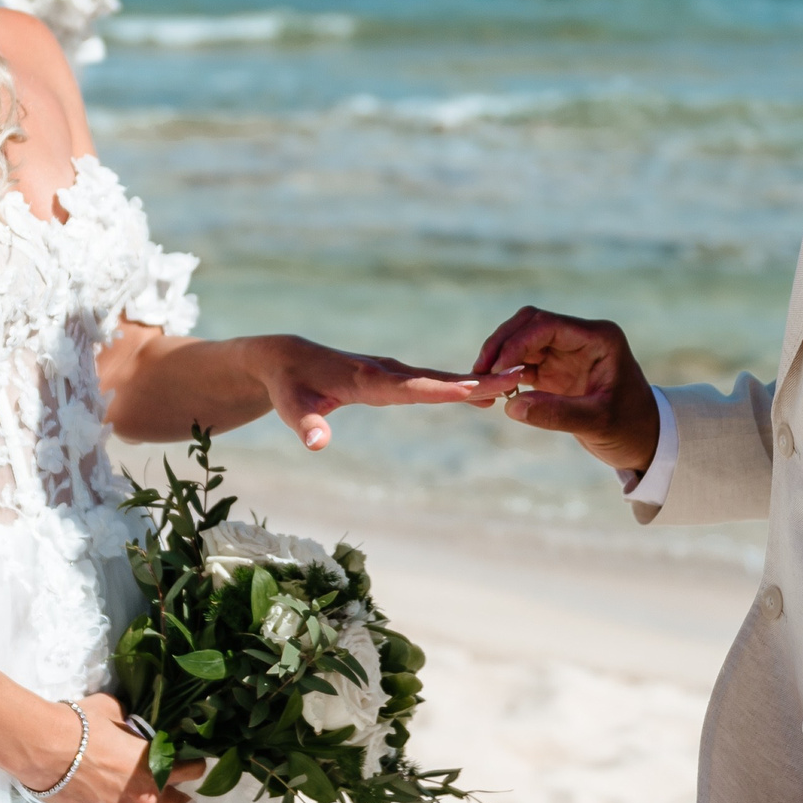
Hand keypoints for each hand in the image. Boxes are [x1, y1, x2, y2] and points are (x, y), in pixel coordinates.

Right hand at [23, 693, 199, 802]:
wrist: (48, 747)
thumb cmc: (81, 724)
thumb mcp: (112, 711)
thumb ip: (127, 722)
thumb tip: (126, 722)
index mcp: (152, 765)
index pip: (188, 771)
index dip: (195, 768)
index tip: (199, 768)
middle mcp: (144, 795)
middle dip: (182, 802)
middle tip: (185, 800)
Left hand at [248, 335, 510, 451]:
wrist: (285, 357)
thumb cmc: (287, 386)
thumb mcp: (290, 407)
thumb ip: (306, 426)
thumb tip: (317, 445)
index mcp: (367, 380)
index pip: (412, 388)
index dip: (444, 390)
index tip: (479, 387)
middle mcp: (386, 371)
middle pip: (437, 379)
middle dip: (477, 380)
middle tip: (518, 377)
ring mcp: (391, 371)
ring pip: (439, 378)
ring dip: (475, 381)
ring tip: (516, 381)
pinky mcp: (392, 375)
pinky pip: (431, 381)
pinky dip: (458, 384)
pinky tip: (481, 391)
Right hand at [472, 307, 658, 472]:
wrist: (644, 441)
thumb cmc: (631, 429)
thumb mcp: (598, 423)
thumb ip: (557, 414)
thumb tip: (510, 406)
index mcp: (598, 338)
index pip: (547, 326)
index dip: (517, 343)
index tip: (496, 369)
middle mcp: (580, 338)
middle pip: (529, 325)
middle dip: (502, 345)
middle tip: (481, 372)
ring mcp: (566, 353)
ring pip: (521, 342)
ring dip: (499, 359)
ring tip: (482, 385)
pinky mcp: (555, 370)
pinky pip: (521, 363)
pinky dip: (505, 374)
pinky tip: (493, 392)